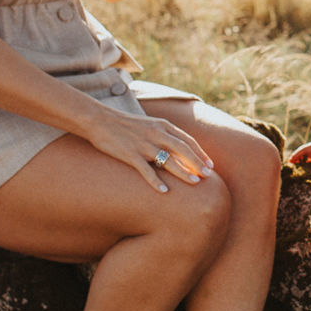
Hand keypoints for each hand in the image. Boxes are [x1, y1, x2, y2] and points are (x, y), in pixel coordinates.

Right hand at [85, 109, 214, 192]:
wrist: (99, 120)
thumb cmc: (126, 125)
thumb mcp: (149, 125)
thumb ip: (164, 134)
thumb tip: (179, 149)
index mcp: (162, 125)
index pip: (188, 140)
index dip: (200, 153)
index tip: (210, 165)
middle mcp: (156, 134)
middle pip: (182, 149)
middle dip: (197, 163)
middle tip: (207, 176)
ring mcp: (143, 144)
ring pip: (167, 159)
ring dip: (182, 171)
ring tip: (194, 182)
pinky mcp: (130, 154)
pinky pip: (146, 170)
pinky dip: (156, 181)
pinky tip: (164, 191)